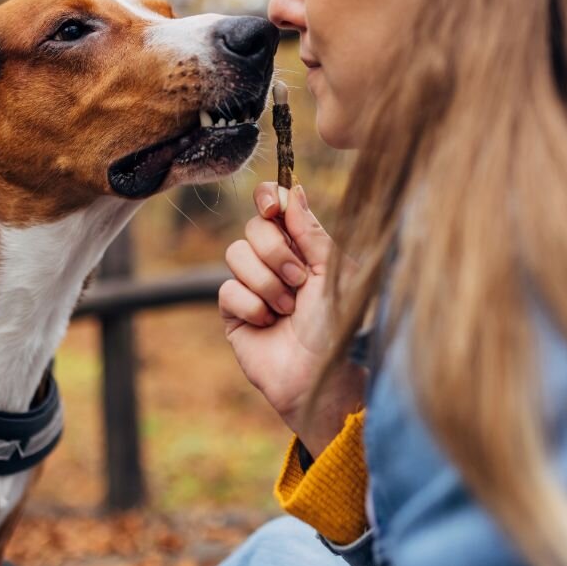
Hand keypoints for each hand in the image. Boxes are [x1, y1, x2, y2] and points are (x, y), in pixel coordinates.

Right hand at [219, 183, 365, 456]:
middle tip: (299, 280)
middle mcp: (276, 261)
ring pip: (235, 253)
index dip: (268, 198)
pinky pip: (227, 289)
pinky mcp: (234, 312)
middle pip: (253, 226)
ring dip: (267, 281)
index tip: (273, 208)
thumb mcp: (333, 273)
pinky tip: (270, 323)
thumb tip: (295, 190)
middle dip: (276, 251)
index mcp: (304, 245)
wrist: (323, 375)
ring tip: (288, 308)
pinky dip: (252, 305)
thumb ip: (311, 232)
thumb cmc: (339, 326)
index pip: (274, 204)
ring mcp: (253, 285)